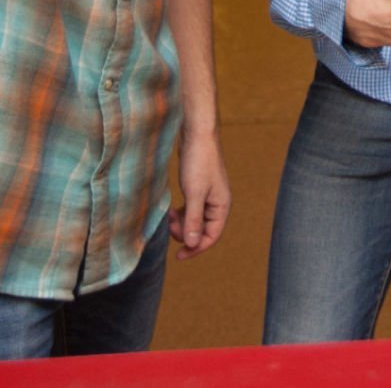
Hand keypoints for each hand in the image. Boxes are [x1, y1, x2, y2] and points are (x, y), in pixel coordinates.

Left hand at [169, 129, 228, 260]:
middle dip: (186, 233)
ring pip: (195, 220)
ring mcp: (208, 196)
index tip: (178, 256)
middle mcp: (217, 203)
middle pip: (202, 230)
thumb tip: (191, 243)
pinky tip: (170, 209)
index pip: (211, 236)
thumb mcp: (194, 194)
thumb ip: (193, 220)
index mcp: (222, 206)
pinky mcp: (198, 189)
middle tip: (169, 228)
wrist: (197, 134)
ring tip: (168, 218)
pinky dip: (180, 213)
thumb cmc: (199, 162)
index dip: (196, 248)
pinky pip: (190, 209)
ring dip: (181, 223)